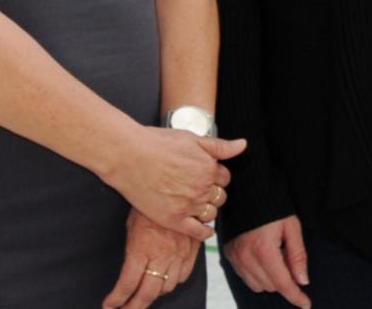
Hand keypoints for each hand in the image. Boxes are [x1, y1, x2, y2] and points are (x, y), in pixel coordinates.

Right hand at [99, 126, 244, 240]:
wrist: (129, 155)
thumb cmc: (157, 143)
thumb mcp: (192, 138)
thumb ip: (219, 146)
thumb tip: (243, 145)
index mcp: (209, 168)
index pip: (224, 178)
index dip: (216, 177)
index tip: (207, 177)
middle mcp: (202, 188)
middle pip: (219, 196)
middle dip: (213, 194)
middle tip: (200, 191)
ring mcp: (188, 205)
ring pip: (210, 213)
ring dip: (208, 210)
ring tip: (197, 206)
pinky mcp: (173, 219)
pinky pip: (197, 232)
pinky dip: (204, 233)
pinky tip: (205, 231)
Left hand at [102, 208, 198, 308]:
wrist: (176, 186)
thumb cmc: (147, 203)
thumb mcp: (131, 226)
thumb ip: (132, 252)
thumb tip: (128, 271)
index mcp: (140, 250)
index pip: (127, 285)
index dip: (117, 300)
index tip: (110, 306)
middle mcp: (160, 257)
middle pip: (147, 294)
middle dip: (134, 307)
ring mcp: (178, 255)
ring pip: (167, 287)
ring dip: (154, 293)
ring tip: (144, 293)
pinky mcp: (192, 250)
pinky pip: (184, 276)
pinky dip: (174, 281)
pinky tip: (165, 280)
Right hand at [225, 215, 311, 307]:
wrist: (248, 190)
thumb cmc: (274, 206)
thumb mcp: (292, 227)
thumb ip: (297, 255)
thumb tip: (302, 281)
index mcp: (264, 250)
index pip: (282, 283)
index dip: (296, 296)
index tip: (306, 305)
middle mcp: (246, 257)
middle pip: (271, 286)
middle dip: (284, 278)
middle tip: (287, 255)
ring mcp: (235, 258)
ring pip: (257, 285)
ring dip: (270, 277)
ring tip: (275, 253)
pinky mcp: (228, 255)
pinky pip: (245, 277)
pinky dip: (257, 273)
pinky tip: (263, 256)